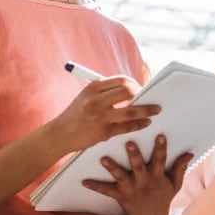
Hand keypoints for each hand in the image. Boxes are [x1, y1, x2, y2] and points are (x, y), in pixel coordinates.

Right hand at [46, 77, 160, 154]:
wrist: (58, 135)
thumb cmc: (75, 114)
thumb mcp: (86, 96)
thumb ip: (105, 91)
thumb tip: (131, 88)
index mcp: (92, 88)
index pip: (121, 80)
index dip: (134, 84)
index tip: (141, 88)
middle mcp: (95, 100)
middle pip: (128, 91)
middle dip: (142, 94)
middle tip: (149, 99)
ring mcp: (99, 116)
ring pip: (131, 110)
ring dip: (147, 110)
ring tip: (156, 110)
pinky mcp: (103, 132)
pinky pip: (127, 127)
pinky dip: (140, 124)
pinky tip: (146, 122)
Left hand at [82, 135, 192, 214]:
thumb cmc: (163, 200)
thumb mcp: (175, 185)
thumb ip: (180, 168)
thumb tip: (189, 153)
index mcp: (157, 177)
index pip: (160, 160)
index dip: (161, 148)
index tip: (160, 136)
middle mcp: (144, 183)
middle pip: (139, 166)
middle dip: (134, 155)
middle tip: (129, 143)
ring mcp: (131, 190)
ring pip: (121, 176)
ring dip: (112, 167)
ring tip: (104, 159)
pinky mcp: (121, 197)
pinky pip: (107, 191)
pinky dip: (96, 186)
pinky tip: (84, 181)